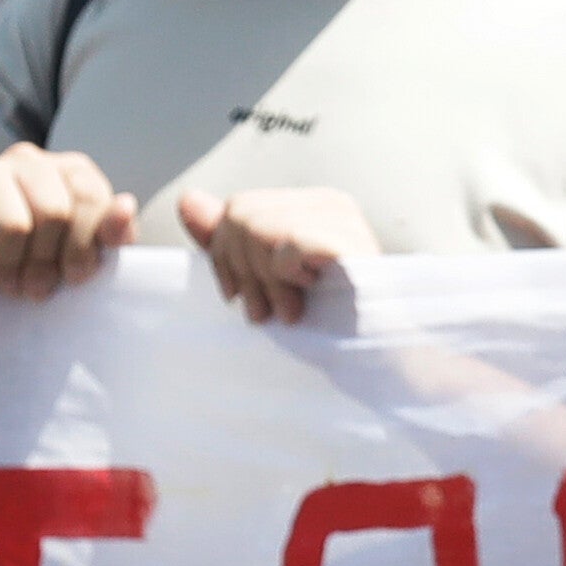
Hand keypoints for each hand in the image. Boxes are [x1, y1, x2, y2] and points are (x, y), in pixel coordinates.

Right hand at [0, 148, 134, 296]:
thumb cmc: (36, 263)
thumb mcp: (83, 253)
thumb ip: (111, 234)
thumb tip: (125, 205)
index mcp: (70, 169)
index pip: (90, 197)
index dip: (83, 248)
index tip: (74, 278)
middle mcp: (28, 159)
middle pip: (53, 211)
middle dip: (46, 261)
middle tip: (36, 287)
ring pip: (13, 224)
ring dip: (12, 268)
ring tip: (9, 281)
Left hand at [180, 183, 378, 325]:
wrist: (377, 365)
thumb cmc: (326, 329)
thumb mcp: (262, 284)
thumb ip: (227, 242)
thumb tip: (189, 200)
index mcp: (309, 208)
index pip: (237, 209)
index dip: (225, 258)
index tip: (240, 298)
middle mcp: (329, 204)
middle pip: (241, 213)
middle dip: (242, 271)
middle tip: (265, 310)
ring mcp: (344, 220)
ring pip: (257, 226)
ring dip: (265, 281)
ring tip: (288, 310)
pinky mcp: (351, 242)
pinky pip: (287, 242)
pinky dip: (286, 276)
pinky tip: (307, 297)